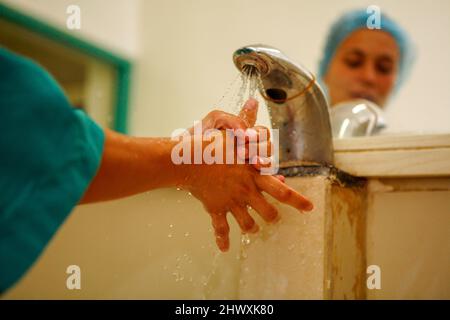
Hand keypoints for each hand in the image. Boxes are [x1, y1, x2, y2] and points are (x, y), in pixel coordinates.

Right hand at [181, 100, 312, 251]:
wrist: (189, 160)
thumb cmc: (212, 145)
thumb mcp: (232, 131)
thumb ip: (246, 121)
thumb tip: (253, 100)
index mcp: (254, 176)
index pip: (283, 191)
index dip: (298, 201)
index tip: (309, 208)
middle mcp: (246, 192)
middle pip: (268, 212)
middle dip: (273, 216)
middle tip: (274, 218)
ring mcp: (231, 203)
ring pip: (248, 224)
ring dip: (252, 227)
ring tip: (254, 229)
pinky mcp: (216, 209)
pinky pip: (220, 229)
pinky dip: (222, 240)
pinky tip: (224, 249)